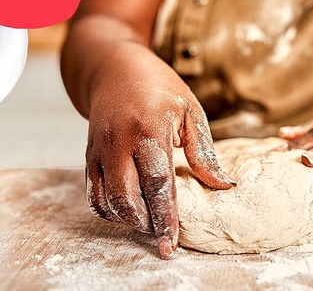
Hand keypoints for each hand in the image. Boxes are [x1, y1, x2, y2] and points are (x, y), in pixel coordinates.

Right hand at [85, 53, 235, 258]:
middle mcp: (118, 142)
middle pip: (127, 198)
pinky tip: (130, 211)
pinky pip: (94, 194)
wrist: (114, 68)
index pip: (157, 184)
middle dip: (146, 224)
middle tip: (164, 234)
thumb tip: (224, 186)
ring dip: (128, 220)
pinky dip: (110, 210)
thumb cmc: (158, 88)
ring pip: (107, 200)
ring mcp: (99, 150)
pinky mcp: (89, 156)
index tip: (172, 244)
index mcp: (147, 130)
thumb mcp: (189, 110)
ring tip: (149, 222)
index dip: (166, 217)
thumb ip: (204, 151)